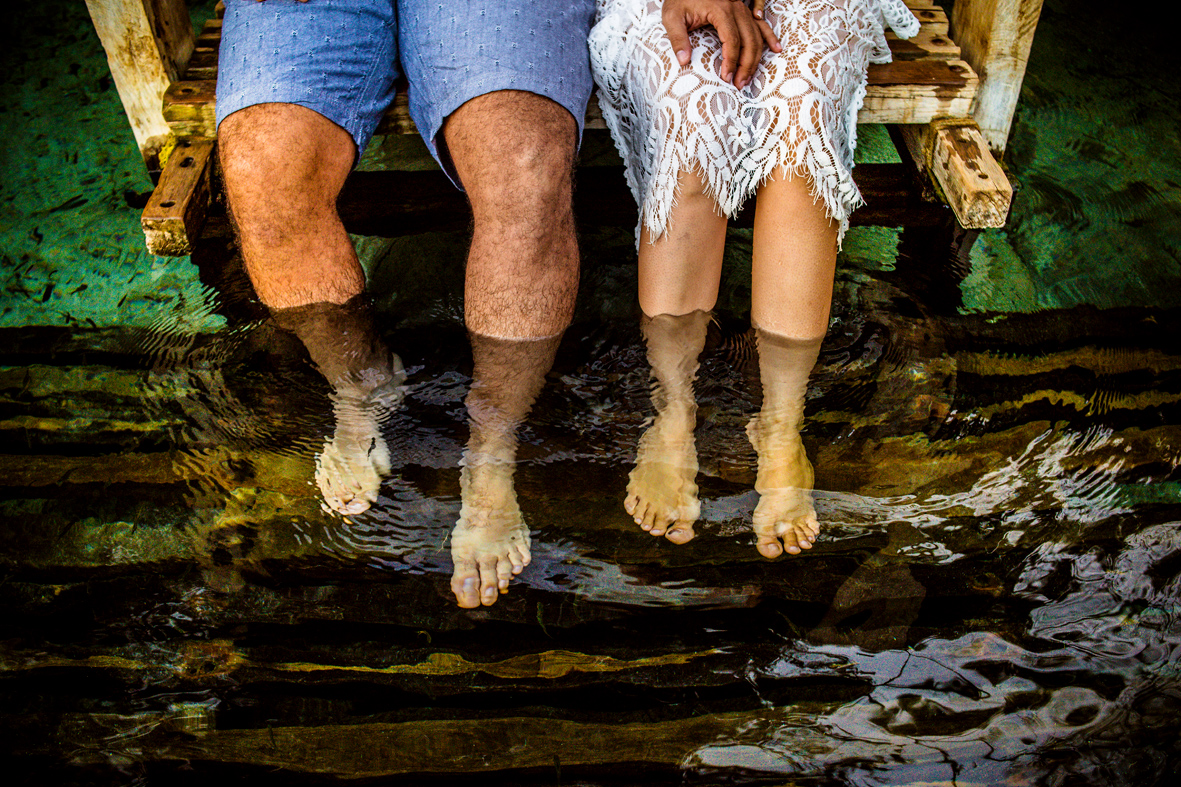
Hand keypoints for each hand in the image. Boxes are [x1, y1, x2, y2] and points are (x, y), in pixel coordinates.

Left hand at [662, 0, 781, 87]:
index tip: (726, 77)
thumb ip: (677, 38)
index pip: (732, 40)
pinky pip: (761, 24)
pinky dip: (769, 36)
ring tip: (748, 77)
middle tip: (739, 84)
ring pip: (757, 35)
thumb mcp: (672, 17)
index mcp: (721, 9)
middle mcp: (735, 7)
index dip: (731, 61)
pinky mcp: (743, 10)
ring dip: (756, 58)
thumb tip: (683, 61)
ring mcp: (742, 8)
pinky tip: (776, 48)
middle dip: (746, 65)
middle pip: (749, 40)